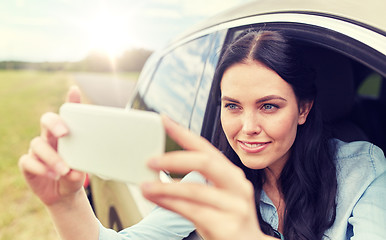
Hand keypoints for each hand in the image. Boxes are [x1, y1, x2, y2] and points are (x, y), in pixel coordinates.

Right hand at [19, 86, 85, 205]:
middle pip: (47, 120)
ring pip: (38, 143)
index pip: (67, 115)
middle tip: (64, 132)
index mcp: (66, 135)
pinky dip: (40, 168)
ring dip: (52, 157)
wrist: (63, 194)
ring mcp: (38, 150)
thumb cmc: (74, 175)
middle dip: (54, 123)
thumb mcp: (82, 172)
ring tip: (64, 170)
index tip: (74, 90)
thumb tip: (76, 171)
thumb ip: (80, 170)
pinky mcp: (28, 164)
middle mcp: (50, 138)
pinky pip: (28, 161)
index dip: (70, 101)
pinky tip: (51, 175)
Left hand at [141, 116, 268, 239]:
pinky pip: (192, 211)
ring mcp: (235, 206)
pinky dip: (170, 203)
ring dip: (164, 186)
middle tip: (150, 160)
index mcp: (232, 174)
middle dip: (174, 159)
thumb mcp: (217, 195)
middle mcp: (237, 186)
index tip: (164, 120)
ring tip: (145, 186)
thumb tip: (160, 169)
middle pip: (205, 162)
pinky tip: (156, 199)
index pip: (206, 148)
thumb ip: (196, 182)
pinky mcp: (226, 226)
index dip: (184, 133)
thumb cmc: (227, 219)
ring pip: (194, 189)